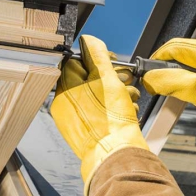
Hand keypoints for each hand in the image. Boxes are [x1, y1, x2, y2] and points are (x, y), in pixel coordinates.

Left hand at [51, 35, 148, 195]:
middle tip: (125, 81)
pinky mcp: (86, 132)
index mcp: (65, 90)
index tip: (112, 61)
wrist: (117, 155)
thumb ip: (97, 56)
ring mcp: (74, 121)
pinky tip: (127, 112)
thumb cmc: (111, 120)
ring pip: (97, 97)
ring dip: (117, 94)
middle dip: (111, 77)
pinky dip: (114, 110)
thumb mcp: (106, 78)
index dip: (97, 58)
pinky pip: (99, 113)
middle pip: (88, 79)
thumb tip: (88, 40)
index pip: (75, 62)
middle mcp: (65, 105)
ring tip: (130, 99)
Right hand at [142, 33, 195, 126]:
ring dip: (185, 72)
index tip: (149, 74)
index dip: (156, 60)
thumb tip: (150, 79)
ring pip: (192, 58)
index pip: (170, 47)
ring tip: (187, 89)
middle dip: (171, 68)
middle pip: (180, 52)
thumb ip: (171, 82)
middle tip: (167, 85)